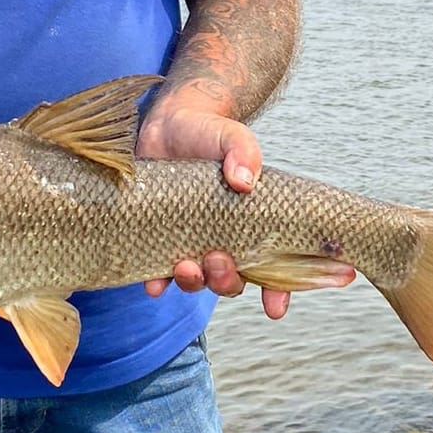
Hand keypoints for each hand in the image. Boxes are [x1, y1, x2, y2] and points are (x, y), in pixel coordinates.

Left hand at [135, 103, 290, 316]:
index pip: (273, 269)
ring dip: (195, 283)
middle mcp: (223, 241)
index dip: (277, 293)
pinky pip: (159, 273)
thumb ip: (243, 152)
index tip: (275, 307)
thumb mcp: (230, 136)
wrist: (168, 125)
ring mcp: (190, 243)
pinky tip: (154, 284)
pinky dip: (158, 283)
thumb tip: (244, 181)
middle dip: (227, 280)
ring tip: (187, 267)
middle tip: (218, 259)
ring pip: (198, 282)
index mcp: (250, 226)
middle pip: (232, 280)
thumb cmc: (209, 134)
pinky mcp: (159, 240)